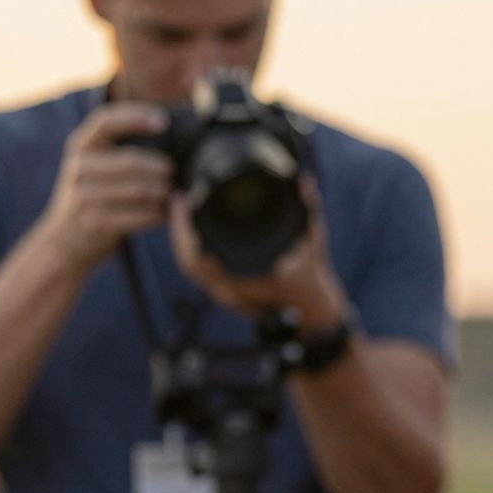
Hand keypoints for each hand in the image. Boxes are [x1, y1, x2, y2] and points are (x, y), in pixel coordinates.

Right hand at [37, 102, 172, 273]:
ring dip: (163, 192)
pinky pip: (139, 216)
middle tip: (175, 172)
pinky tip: (165, 213)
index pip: (106, 121)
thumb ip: (116, 149)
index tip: (163, 121)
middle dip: (161, 168)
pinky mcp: (97, 222)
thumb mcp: (92, 166)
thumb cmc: (90, 197)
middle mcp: (80, 168)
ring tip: (173, 194)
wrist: (64, 240)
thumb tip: (164, 131)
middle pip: (132, 162)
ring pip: (139, 190)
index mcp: (81, 147)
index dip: (136, 116)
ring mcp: (86, 197)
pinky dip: (158, 214)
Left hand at [169, 175, 345, 330]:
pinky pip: (198, 270)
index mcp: (247, 280)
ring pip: (191, 268)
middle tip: (177, 200)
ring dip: (181, 239)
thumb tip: (303, 181)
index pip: (200, 257)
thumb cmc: (311, 279)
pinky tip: (191, 229)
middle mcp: (231, 290)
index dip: (185, 229)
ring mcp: (226, 293)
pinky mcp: (225, 290)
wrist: (309, 310)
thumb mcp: (315, 241)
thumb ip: (310, 209)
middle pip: (189, 263)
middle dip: (177, 231)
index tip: (184, 200)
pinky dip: (190, 248)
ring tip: (180, 210)